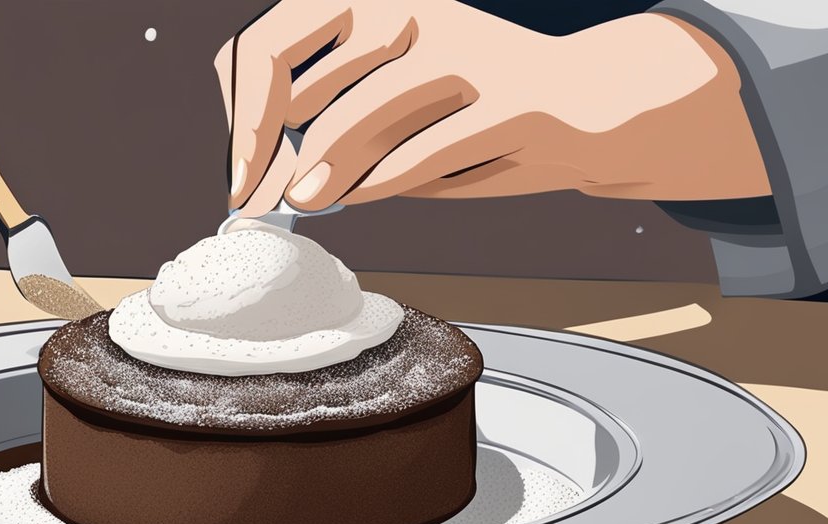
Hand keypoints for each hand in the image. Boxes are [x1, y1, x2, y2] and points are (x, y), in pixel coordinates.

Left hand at [214, 1, 769, 214]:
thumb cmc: (473, 112)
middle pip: (304, 71)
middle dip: (270, 146)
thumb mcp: (390, 114)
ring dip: (325, 166)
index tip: (240, 175)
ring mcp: (466, 46)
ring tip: (307, 200)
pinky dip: (388, 179)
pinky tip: (365, 196)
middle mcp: (414, 6)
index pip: (269, 41)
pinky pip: (429, 146)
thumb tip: (268, 177)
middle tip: (263, 199)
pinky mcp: (513, 96)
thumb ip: (332, 130)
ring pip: (364, 111)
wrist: (586, 108)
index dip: (242, 114)